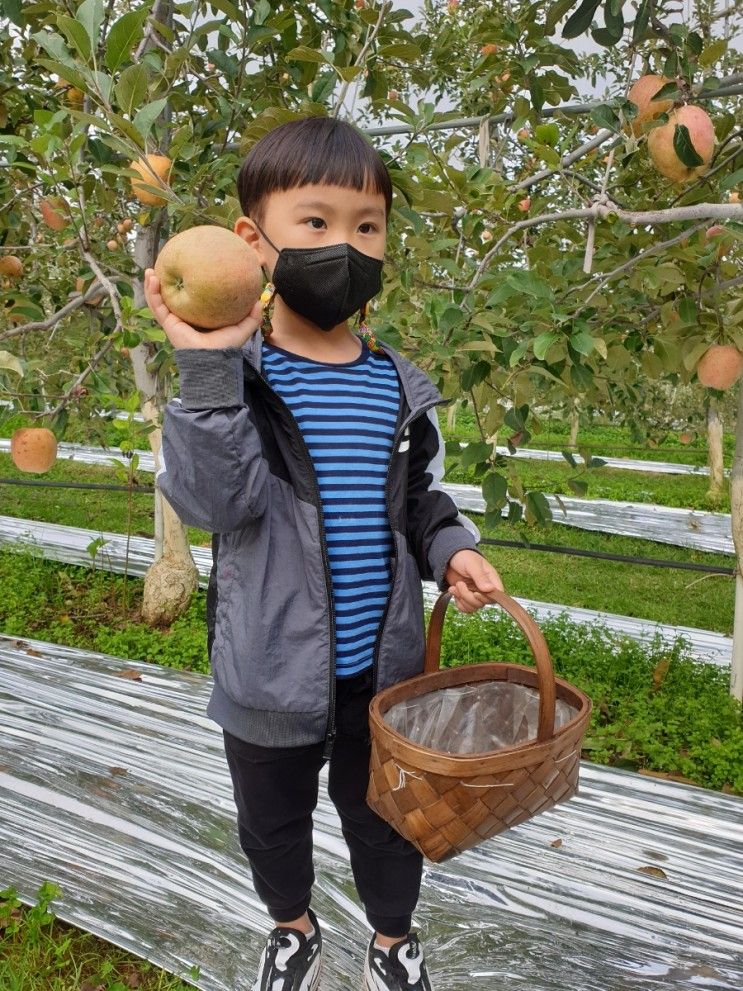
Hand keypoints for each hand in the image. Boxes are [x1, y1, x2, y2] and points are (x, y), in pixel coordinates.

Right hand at [143, 268, 263, 349]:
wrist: (214, 358)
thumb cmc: (227, 346)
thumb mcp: (243, 328)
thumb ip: (252, 315)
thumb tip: (259, 300)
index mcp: (199, 318)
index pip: (191, 299)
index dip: (187, 286)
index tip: (187, 269)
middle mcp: (184, 318)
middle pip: (171, 298)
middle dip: (166, 283)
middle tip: (165, 266)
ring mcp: (174, 321)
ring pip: (159, 300)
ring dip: (152, 285)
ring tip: (149, 270)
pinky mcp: (167, 323)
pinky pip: (156, 305)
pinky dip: (151, 292)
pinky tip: (151, 278)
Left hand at [445, 549, 503, 612]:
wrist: (449, 558)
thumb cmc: (464, 557)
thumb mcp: (472, 564)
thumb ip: (480, 577)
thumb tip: (490, 589)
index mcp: (491, 579)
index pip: (497, 595)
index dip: (487, 598)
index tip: (475, 593)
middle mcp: (485, 588)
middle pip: (482, 603)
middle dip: (468, 597)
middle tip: (460, 584)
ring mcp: (475, 594)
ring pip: (473, 607)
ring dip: (461, 599)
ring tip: (455, 586)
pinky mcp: (466, 597)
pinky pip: (465, 608)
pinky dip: (458, 602)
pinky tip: (453, 591)